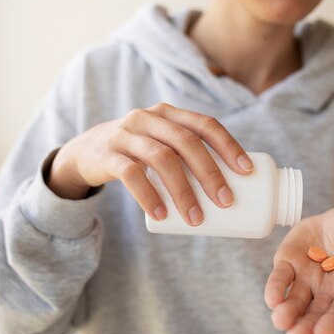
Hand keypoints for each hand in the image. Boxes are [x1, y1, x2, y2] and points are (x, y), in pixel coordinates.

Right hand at [47, 102, 253, 225]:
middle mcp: (148, 118)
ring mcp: (126, 134)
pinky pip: (130, 174)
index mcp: (169, 114)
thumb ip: (186, 154)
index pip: (205, 124)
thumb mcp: (160, 143)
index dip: (229, 145)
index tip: (247, 171)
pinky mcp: (107, 155)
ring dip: (183, 190)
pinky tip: (161, 215)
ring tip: (196, 218)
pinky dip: (149, 196)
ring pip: (161, 158)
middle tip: (226, 202)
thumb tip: (230, 188)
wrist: (85, 152)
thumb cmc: (137, 153)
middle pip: (186, 142)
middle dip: (210, 172)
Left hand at [264, 207, 333, 333]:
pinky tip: (271, 299)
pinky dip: (275, 289)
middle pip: (316, 313)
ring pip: (295, 301)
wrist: (331, 222)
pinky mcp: (287, 264)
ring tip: (280, 321)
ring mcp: (305, 278)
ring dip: (287, 313)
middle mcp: (326, 288)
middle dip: (305, 328)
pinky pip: (280, 278)